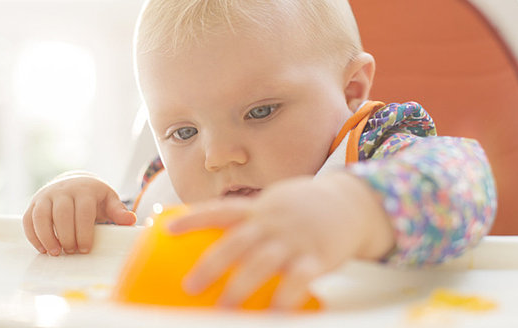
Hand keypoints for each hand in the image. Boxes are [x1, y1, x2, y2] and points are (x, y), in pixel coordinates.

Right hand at [22, 172, 136, 255]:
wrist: (75, 182)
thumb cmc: (94, 196)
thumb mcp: (109, 200)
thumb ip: (118, 211)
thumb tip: (131, 220)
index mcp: (85, 190)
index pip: (83, 211)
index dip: (84, 232)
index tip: (86, 249)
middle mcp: (64, 190)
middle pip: (62, 214)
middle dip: (67, 236)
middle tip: (72, 252)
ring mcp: (46, 195)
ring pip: (41, 216)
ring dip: (47, 237)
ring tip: (55, 253)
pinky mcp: (34, 203)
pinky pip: (29, 219)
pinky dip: (33, 235)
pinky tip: (43, 249)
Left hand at [167, 171, 394, 309]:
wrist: (350, 203)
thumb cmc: (303, 210)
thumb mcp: (275, 206)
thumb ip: (251, 224)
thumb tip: (217, 249)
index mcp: (260, 210)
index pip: (221, 210)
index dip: (194, 218)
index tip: (167, 229)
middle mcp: (273, 222)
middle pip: (237, 241)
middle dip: (211, 264)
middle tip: (189, 287)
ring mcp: (295, 239)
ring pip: (263, 262)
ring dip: (240, 285)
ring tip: (223, 308)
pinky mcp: (318, 257)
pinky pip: (300, 279)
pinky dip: (286, 297)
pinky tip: (275, 315)